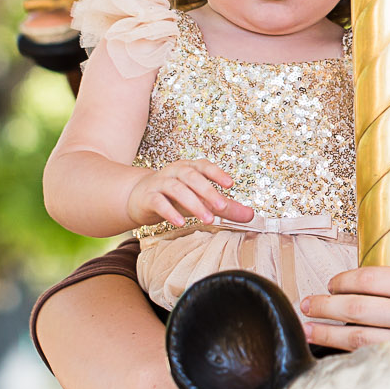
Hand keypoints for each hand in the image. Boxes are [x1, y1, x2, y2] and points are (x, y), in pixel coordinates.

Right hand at [124, 159, 252, 229]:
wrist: (139, 198)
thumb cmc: (175, 197)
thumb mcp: (201, 200)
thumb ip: (225, 207)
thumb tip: (250, 215)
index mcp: (189, 168)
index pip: (204, 166)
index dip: (217, 173)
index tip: (230, 183)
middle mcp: (174, 172)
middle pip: (192, 177)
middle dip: (208, 191)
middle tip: (222, 207)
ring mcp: (160, 183)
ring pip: (177, 189)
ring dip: (193, 203)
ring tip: (208, 219)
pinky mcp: (148, 197)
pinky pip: (158, 201)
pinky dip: (170, 212)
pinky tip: (180, 223)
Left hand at [301, 243, 389, 362]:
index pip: (372, 278)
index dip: (344, 280)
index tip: (331, 283)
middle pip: (358, 307)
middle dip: (326, 305)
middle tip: (307, 303)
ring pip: (359, 337)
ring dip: (327, 333)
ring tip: (309, 328)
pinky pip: (371, 357)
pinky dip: (348, 354)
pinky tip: (332, 350)